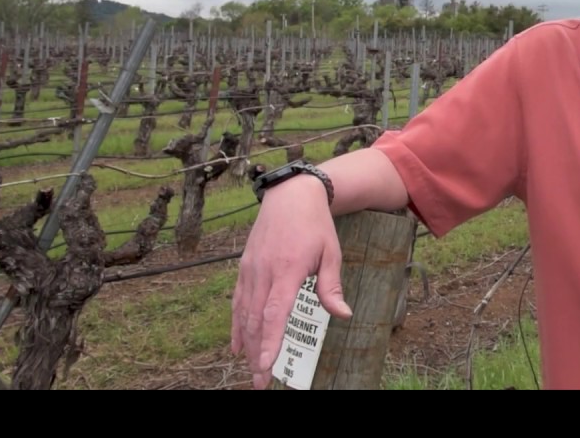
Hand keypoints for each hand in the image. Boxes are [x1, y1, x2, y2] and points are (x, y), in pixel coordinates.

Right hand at [231, 177, 350, 388]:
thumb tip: (343, 316)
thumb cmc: (315, 226)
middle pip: (255, 320)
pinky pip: (237, 302)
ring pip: (242, 314)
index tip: (265, 364)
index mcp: (288, 269)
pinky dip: (235, 325)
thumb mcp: (331, 253)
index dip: (269, 340)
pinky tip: (237, 345)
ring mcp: (250, 270)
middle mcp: (264, 272)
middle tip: (260, 381)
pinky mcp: (244, 269)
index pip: (275, 312)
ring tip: (250, 370)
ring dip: (245, 344)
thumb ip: (332, 287)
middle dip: (256, 353)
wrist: (290, 197)